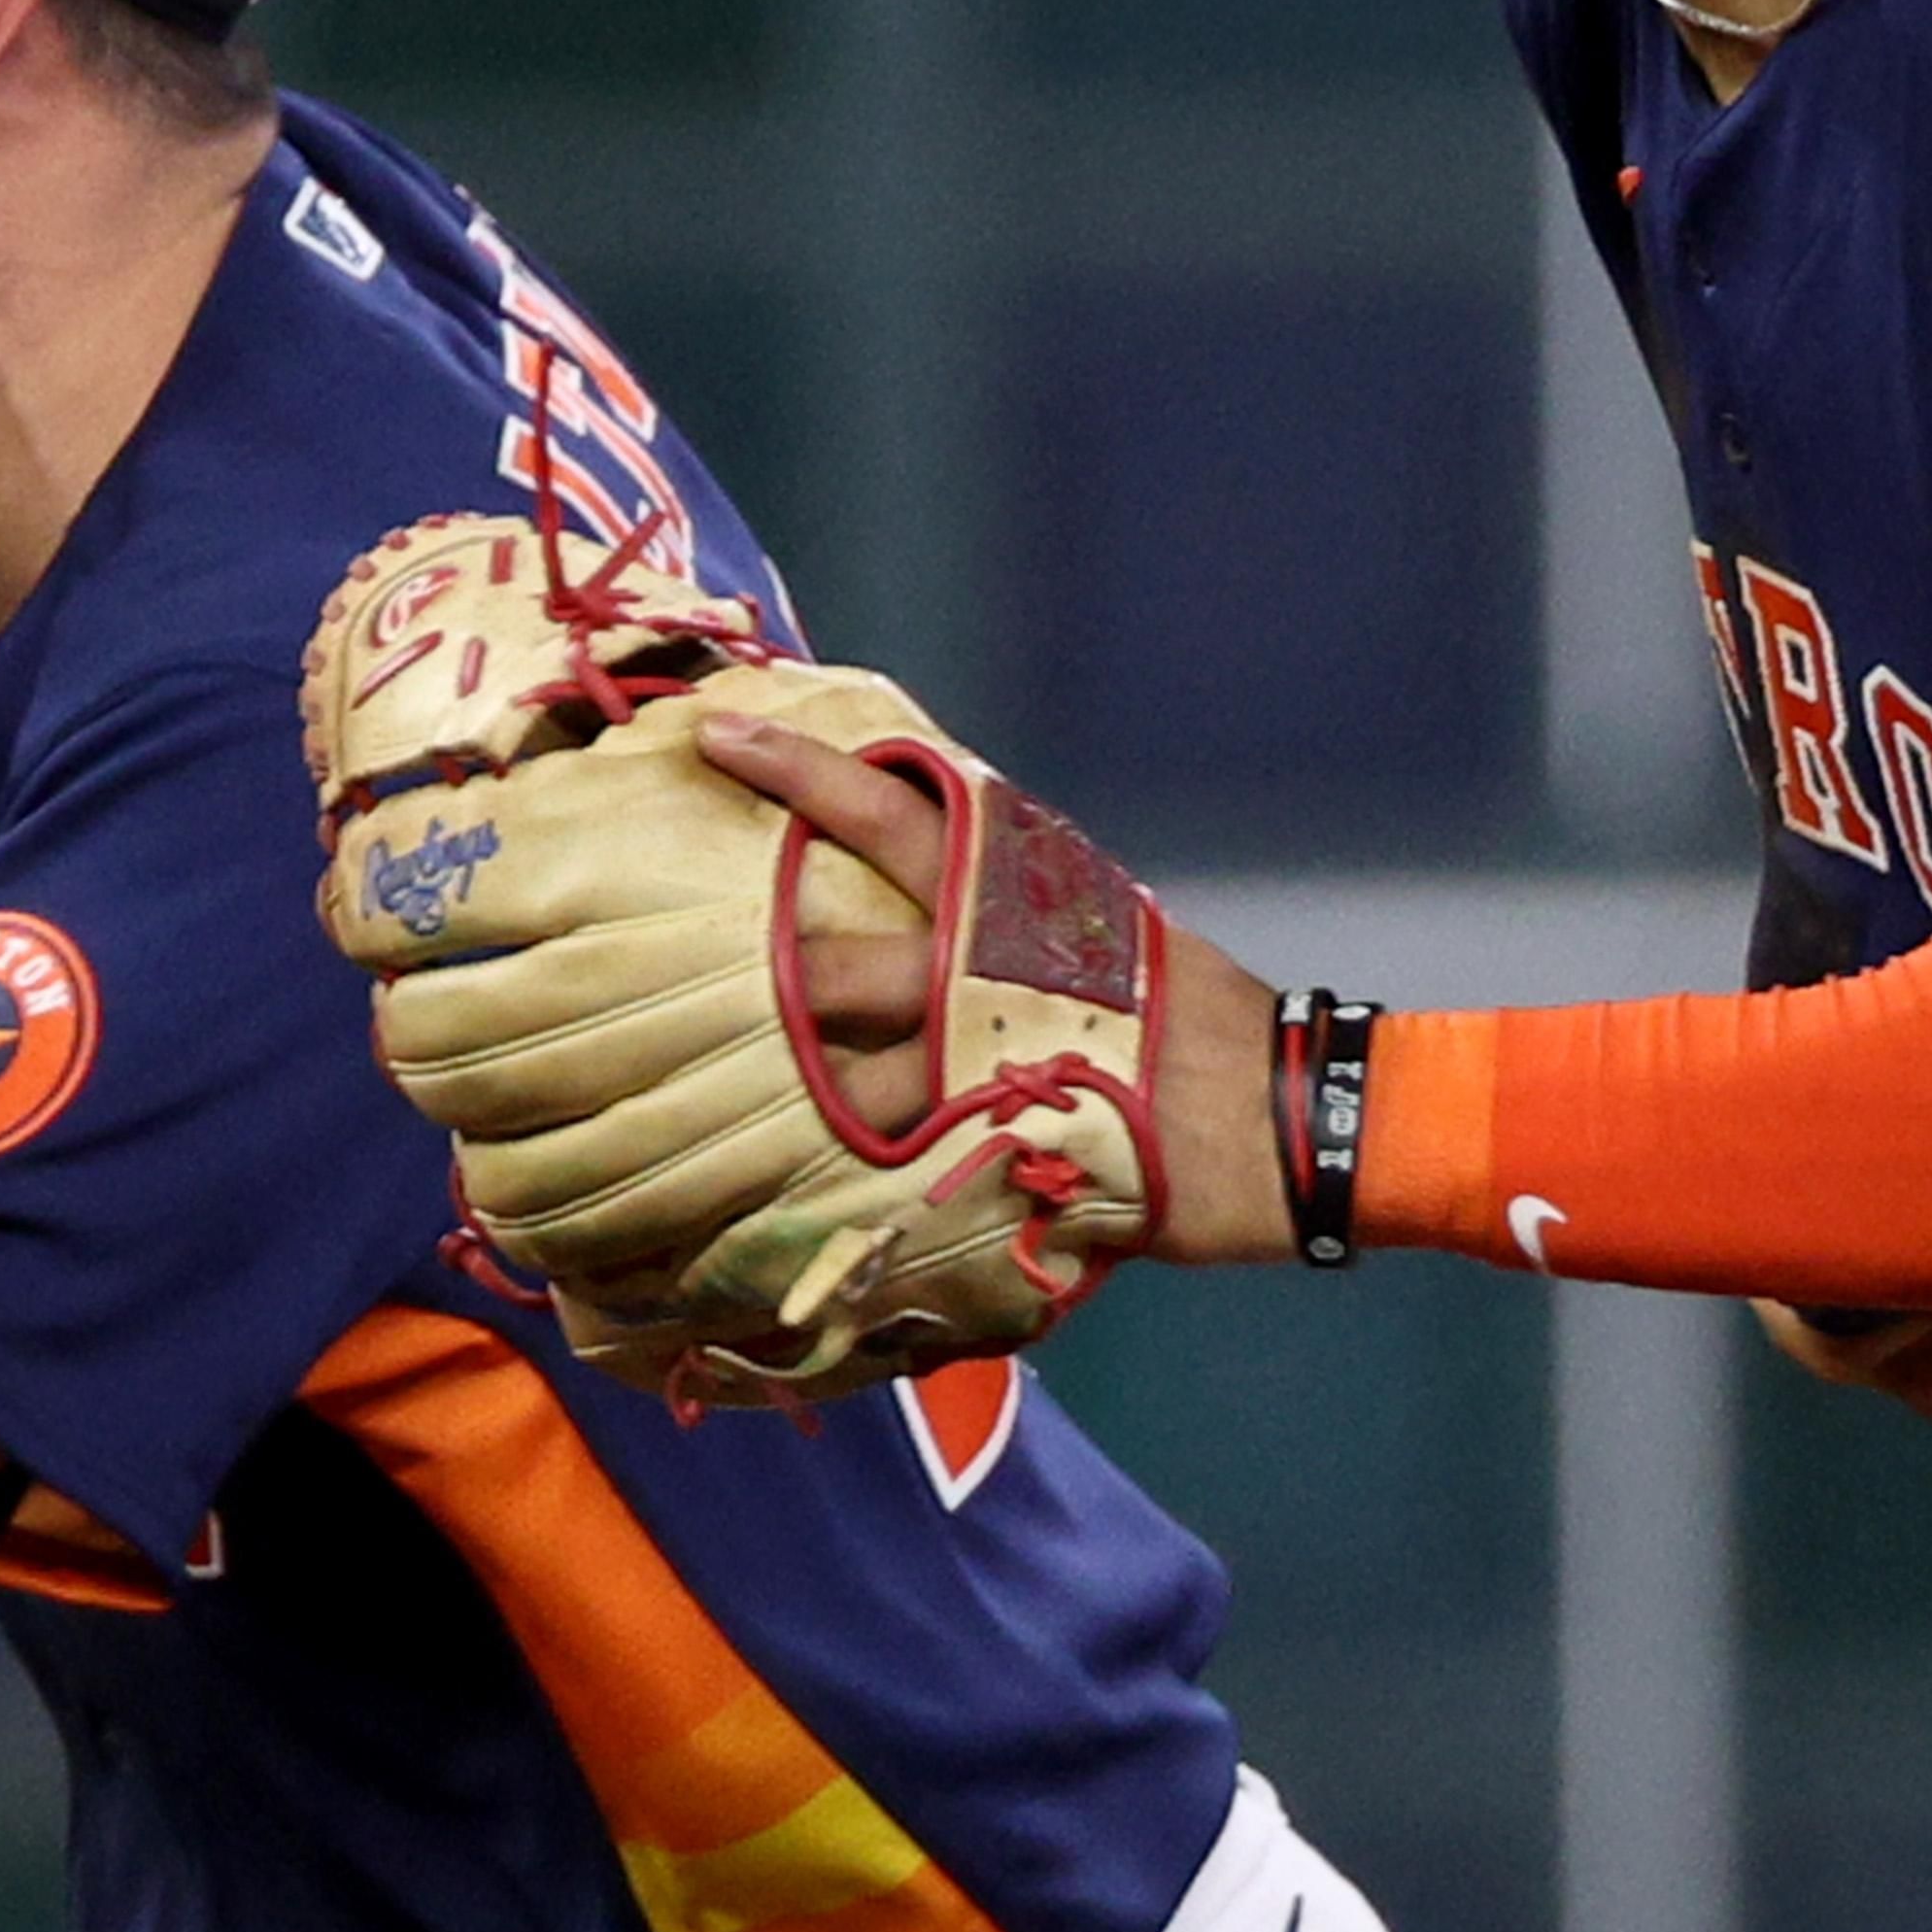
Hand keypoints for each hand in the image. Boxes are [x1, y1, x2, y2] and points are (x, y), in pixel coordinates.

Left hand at [689, 706, 1297, 1264]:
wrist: (1279, 1115)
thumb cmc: (1179, 1010)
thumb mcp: (1089, 917)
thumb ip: (995, 897)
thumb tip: (908, 869)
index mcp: (1011, 892)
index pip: (889, 809)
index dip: (797, 770)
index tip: (715, 733)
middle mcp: (984, 966)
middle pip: (831, 961)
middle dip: (752, 969)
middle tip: (652, 966)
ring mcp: (981, 1064)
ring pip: (840, 1079)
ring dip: (771, 1094)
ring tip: (687, 1104)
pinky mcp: (990, 1150)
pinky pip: (880, 1172)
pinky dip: (825, 1183)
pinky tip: (762, 1198)